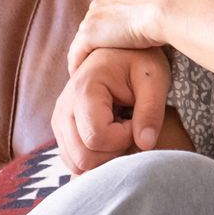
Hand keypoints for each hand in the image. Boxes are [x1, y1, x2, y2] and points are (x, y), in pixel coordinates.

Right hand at [51, 46, 169, 173]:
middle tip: (131, 128)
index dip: (124, 138)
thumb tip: (145, 145)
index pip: (97, 138)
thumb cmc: (140, 60)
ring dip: (104, 156)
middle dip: (113, 152)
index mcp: (84, 90)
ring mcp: (58, 120)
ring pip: (76, 163)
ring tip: (121, 130)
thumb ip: (151, 111)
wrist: (120, 51)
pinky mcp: (61, 128)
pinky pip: (73, 159)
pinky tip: (111, 136)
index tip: (138, 119)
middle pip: (83, 157)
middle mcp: (63, 108)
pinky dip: (94, 156)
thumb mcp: (154, 79)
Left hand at [70, 0, 167, 70]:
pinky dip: (77, 66)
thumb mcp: (157, 8)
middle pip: (91, 27)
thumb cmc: (168, 10)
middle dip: (94, 44)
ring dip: (85, 56)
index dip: (107, 31)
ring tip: (88, 72)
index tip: (111, 44)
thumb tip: (158, 22)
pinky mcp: (88, 35)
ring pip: (82, 42)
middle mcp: (100, 3)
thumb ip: (149, 13)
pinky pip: (76, 55)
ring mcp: (92, 18)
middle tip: (98, 62)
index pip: (104, 15)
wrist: (163, 11)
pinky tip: (80, 77)